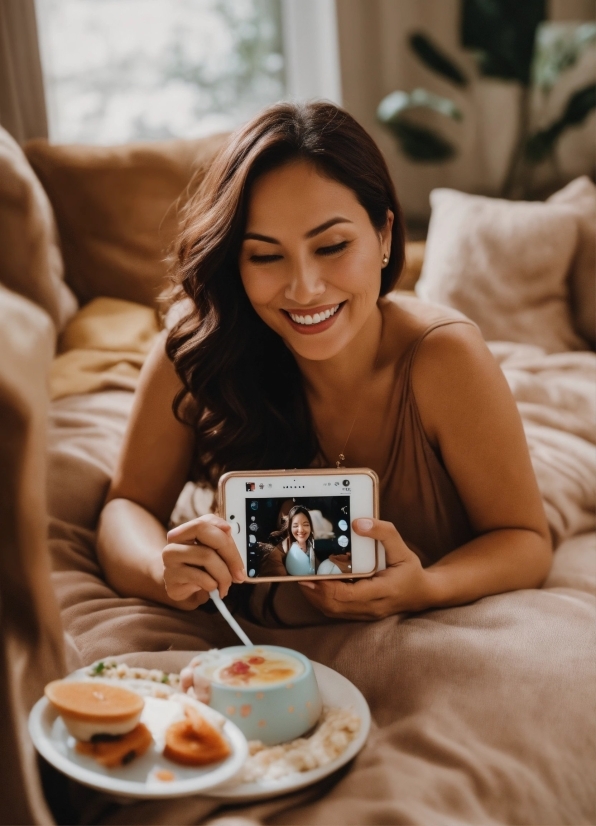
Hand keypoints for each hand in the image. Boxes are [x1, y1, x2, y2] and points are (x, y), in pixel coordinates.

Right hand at [162, 514, 245, 603]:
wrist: (181, 590)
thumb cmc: (199, 569)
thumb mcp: (211, 553)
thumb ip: (219, 540)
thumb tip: (228, 530)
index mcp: (186, 531)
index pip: (205, 521)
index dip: (222, 528)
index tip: (233, 539)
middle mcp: (174, 541)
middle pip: (204, 534)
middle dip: (229, 552)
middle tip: (240, 573)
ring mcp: (170, 559)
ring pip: (207, 556)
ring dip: (224, 575)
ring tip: (226, 585)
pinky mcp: (171, 577)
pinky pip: (202, 578)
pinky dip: (213, 585)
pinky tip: (212, 589)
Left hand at [299, 518, 433, 619]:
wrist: (422, 593)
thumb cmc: (410, 570)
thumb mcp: (401, 547)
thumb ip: (382, 532)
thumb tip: (358, 523)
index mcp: (383, 591)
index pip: (348, 594)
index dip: (325, 586)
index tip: (310, 573)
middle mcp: (372, 607)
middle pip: (334, 605)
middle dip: (313, 591)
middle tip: (298, 573)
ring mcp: (365, 613)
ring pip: (332, 610)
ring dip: (315, 596)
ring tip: (301, 577)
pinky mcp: (359, 614)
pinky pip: (336, 610)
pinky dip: (322, 599)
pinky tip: (315, 584)